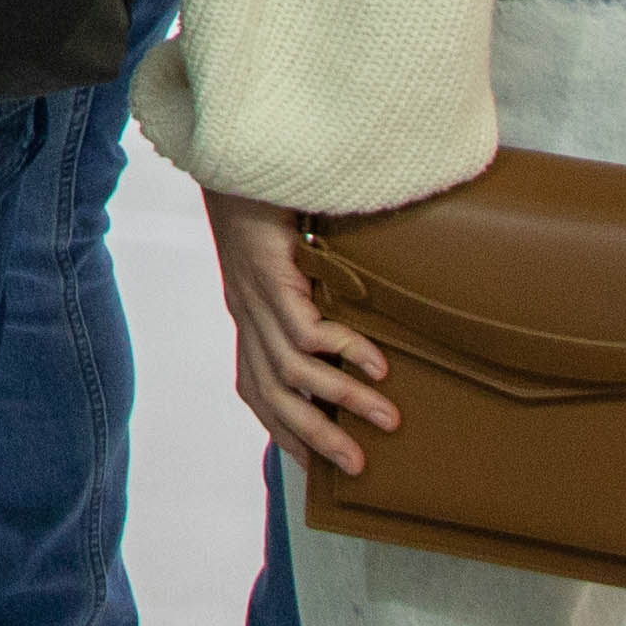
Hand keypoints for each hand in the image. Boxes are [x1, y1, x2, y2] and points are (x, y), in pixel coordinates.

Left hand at [209, 187, 404, 476]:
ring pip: (295, 372)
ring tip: (388, 421)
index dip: (280, 428)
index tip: (311, 462)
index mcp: (248, 318)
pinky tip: (377, 365)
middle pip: (274, 397)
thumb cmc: (268, 206)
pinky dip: (343, 351)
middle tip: (357, 466)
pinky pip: (305, 331)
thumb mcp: (289, 260)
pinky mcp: (269, 279)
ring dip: (343, 401)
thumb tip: (360, 312)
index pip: (256, 388)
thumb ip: (312, 292)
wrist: (238, 159)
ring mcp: (255, 300)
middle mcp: (247, 317)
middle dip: (314, 438)